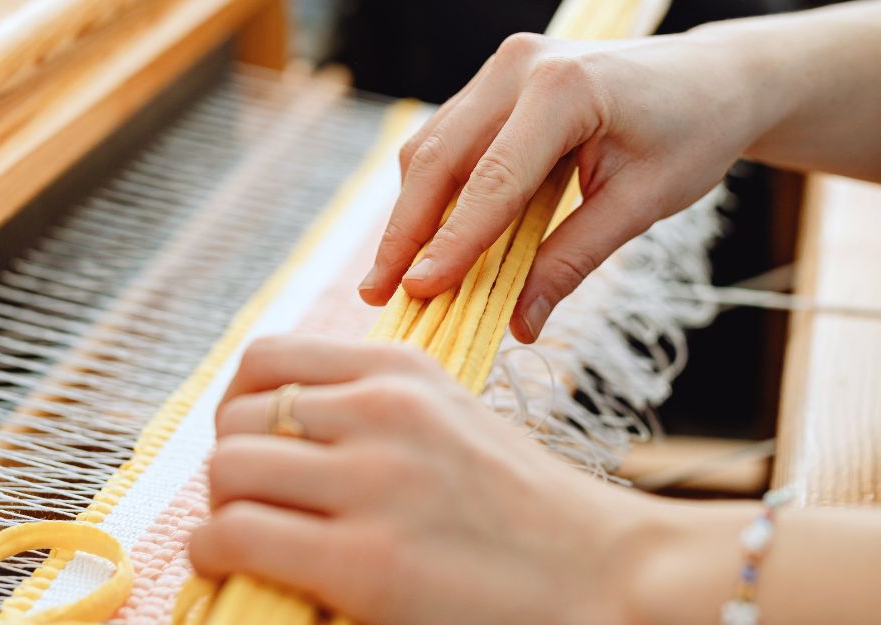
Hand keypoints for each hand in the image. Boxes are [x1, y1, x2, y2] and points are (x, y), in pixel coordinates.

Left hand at [189, 335, 657, 624]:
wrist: (610, 573)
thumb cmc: (528, 509)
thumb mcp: (453, 422)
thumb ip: (375, 410)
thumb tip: (285, 429)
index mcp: (404, 373)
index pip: (265, 359)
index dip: (238, 405)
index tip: (251, 443)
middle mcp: (384, 412)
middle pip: (238, 418)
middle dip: (231, 463)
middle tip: (251, 501)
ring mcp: (375, 483)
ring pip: (227, 471)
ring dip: (222, 510)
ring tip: (245, 537)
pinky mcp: (366, 562)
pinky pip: (234, 535)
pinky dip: (215, 552)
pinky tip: (238, 567)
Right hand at [358, 31, 767, 341]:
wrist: (713, 78)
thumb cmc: (691, 135)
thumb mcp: (641, 204)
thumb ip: (573, 260)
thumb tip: (519, 323)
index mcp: (563, 89)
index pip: (492, 182)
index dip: (451, 244)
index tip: (416, 293)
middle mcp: (519, 68)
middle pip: (438, 159)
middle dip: (404, 232)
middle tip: (377, 294)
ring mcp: (503, 70)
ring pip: (433, 148)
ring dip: (411, 214)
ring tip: (395, 275)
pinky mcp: (497, 85)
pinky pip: (450, 140)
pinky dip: (434, 193)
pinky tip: (427, 237)